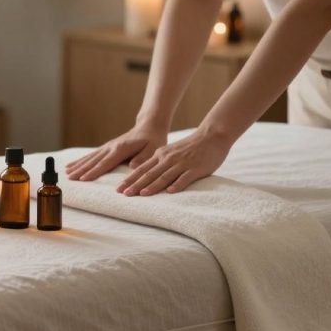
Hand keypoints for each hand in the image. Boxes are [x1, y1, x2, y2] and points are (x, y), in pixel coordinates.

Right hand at [66, 124, 167, 180]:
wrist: (148, 126)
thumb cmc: (153, 140)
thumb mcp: (153, 149)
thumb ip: (143, 158)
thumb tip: (132, 167)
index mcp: (121, 149)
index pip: (105, 163)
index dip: (94, 171)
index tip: (83, 179)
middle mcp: (111, 147)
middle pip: (93, 160)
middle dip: (81, 170)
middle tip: (69, 178)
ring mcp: (107, 147)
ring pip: (90, 157)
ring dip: (78, 165)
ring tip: (66, 172)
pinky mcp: (106, 148)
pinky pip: (91, 155)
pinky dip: (80, 161)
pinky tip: (71, 165)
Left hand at [116, 127, 232, 195]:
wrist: (211, 136)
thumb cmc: (190, 147)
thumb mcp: (170, 152)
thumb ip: (159, 162)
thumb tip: (145, 174)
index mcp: (161, 155)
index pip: (142, 169)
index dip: (130, 179)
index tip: (119, 189)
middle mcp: (168, 159)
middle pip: (149, 174)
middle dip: (136, 185)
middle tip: (125, 194)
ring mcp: (182, 163)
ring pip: (164, 176)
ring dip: (153, 186)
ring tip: (142, 194)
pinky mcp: (196, 168)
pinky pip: (185, 177)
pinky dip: (177, 184)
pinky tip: (170, 192)